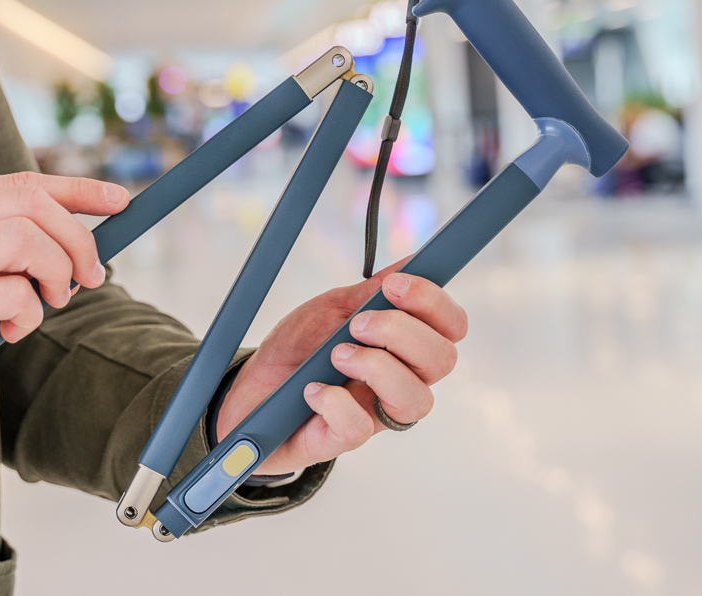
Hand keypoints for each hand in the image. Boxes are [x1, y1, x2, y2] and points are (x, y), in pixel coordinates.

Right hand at [0, 172, 127, 395]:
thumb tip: (46, 254)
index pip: (24, 182)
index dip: (79, 189)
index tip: (118, 199)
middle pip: (36, 205)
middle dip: (80, 239)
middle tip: (92, 274)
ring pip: (30, 242)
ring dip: (58, 274)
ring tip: (51, 302)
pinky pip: (12, 296)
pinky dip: (28, 314)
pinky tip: (13, 329)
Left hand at [216, 260, 466, 475]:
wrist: (250, 388)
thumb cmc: (299, 349)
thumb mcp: (332, 309)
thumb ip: (371, 291)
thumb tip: (411, 262)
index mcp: (405, 346)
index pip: (450, 326)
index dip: (434, 303)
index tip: (395, 285)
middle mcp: (400, 380)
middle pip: (442, 360)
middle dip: (401, 331)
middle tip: (357, 323)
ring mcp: (375, 413)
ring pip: (416, 400)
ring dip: (377, 367)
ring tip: (337, 354)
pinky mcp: (343, 438)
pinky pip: (359, 428)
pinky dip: (334, 400)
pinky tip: (312, 389)